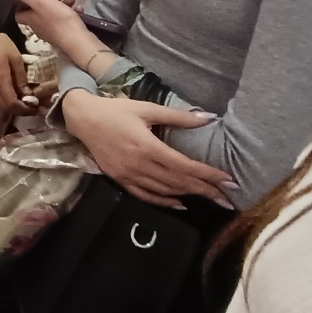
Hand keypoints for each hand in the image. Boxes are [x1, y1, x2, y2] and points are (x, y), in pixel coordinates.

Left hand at [0, 0, 94, 62]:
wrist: (79, 41)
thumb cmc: (57, 20)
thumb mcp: (38, 1)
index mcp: (30, 19)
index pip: (19, 12)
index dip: (23, 2)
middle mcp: (38, 26)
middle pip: (39, 10)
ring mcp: (52, 31)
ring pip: (54, 12)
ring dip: (62, 3)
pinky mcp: (65, 34)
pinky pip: (65, 19)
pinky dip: (70, 12)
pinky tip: (78, 8)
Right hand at [0, 33, 29, 122]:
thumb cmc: (0, 44)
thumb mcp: (16, 57)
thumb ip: (21, 77)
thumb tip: (27, 94)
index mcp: (0, 79)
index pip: (11, 103)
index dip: (23, 109)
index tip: (33, 108)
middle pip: (4, 107)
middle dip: (17, 110)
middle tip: (29, 107)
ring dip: (9, 107)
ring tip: (20, 102)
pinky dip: (1, 101)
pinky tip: (8, 95)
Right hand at [61, 90, 233, 209]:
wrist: (83, 119)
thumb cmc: (116, 110)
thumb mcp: (147, 108)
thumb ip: (178, 116)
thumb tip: (209, 117)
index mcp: (147, 146)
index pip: (185, 166)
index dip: (209, 175)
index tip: (229, 181)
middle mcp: (139, 165)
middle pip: (179, 182)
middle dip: (206, 190)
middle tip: (228, 199)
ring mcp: (129, 175)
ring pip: (165, 191)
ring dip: (189, 196)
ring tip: (211, 198)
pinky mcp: (120, 180)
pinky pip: (146, 196)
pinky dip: (165, 202)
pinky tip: (181, 204)